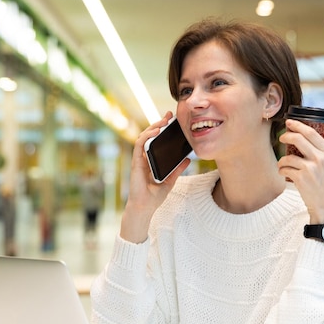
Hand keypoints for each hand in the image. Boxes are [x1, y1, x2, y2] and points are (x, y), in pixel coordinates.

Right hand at [120, 112, 189, 242]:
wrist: (145, 207)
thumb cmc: (154, 196)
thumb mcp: (170, 180)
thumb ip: (177, 169)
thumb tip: (187, 159)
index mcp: (152, 160)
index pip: (156, 140)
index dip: (163, 129)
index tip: (172, 120)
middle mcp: (144, 157)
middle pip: (150, 136)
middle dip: (159, 123)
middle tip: (169, 115)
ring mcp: (139, 159)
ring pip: (144, 137)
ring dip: (153, 127)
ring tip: (164, 121)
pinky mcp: (136, 162)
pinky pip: (139, 145)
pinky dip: (147, 136)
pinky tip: (156, 131)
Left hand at [277, 119, 323, 226]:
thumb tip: (320, 144)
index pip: (312, 133)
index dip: (299, 125)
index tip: (290, 123)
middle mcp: (321, 159)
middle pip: (298, 139)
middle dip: (287, 135)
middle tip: (282, 137)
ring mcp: (310, 168)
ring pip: (288, 156)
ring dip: (282, 160)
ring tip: (283, 165)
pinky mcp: (300, 178)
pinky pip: (284, 169)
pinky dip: (282, 170)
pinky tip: (284, 174)